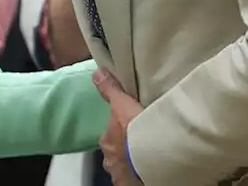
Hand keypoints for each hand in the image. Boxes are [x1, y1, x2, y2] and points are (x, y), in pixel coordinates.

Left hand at [94, 69, 143, 185]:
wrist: (150, 160)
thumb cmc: (136, 131)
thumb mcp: (123, 106)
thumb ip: (111, 91)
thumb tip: (96, 72)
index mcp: (107, 139)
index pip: (112, 131)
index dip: (121, 128)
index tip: (131, 126)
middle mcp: (109, 158)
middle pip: (117, 149)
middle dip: (126, 145)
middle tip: (142, 139)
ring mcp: (119, 173)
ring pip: (125, 164)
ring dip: (133, 159)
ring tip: (149, 154)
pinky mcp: (130, 183)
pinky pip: (135, 176)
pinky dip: (141, 172)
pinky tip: (150, 168)